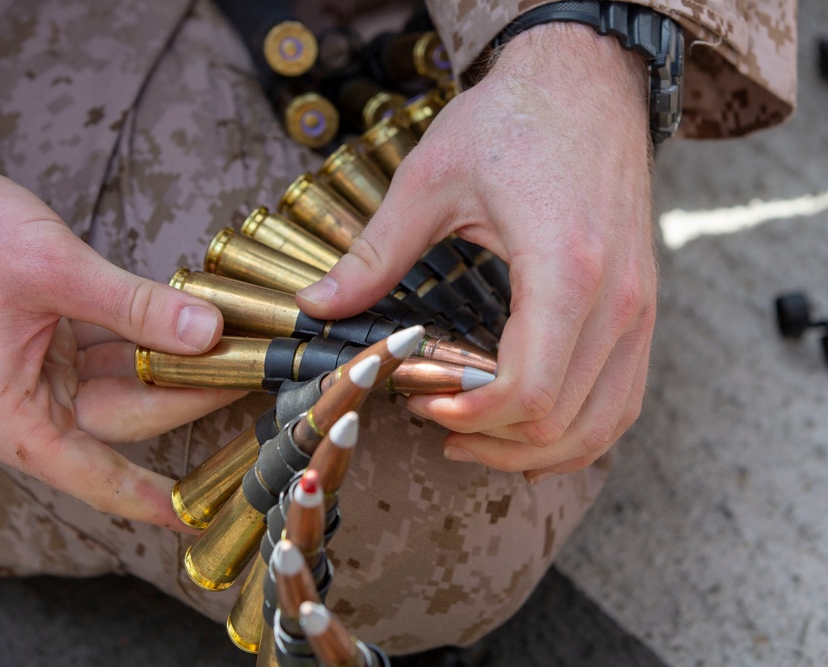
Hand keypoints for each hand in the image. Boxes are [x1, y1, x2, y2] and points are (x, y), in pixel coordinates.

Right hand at [0, 163, 242, 530]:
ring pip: (126, 381)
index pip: (98, 476)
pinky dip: (150, 335)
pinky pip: (113, 349)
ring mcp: (41, 374)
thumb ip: (134, 307)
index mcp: (12, 418)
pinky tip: (195, 321)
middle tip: (253, 367)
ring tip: (238, 344)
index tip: (201, 516)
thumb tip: (208, 334)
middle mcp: (27, 406)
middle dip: (190, 394)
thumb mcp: (52, 270)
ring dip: (177, 363)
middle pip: (128, 416)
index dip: (152, 498)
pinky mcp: (52, 342)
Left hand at [298, 23, 656, 480]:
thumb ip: (374, 253)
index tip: (422, 407)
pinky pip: (623, 399)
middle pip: (561, 422)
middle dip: (490, 441)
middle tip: (434, 423)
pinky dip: (580, 432)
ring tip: (473, 441)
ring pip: (602, 426)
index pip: (528, 391)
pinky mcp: (643, 309)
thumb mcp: (430, 180)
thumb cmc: (513, 121)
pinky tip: (531, 435)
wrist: (588, 82)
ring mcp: (640, 309)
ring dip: (536, 451)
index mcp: (565, 268)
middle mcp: (617, 301)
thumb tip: (315, 305)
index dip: (469, 418)